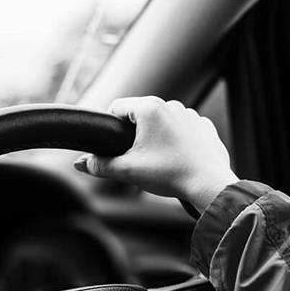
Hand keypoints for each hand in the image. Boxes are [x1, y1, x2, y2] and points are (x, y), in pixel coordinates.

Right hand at [74, 96, 237, 211]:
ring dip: (156, 136)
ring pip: (163, 121)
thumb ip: (100, 165)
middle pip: (140, 114)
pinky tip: (178, 158)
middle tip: (135, 157)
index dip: (110, 125)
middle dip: (134, 133)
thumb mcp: (128, 171)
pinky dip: (178, 141)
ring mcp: (190, 114)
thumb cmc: (170, 174)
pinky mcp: (204, 127)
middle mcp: (171, 105)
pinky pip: (183, 129)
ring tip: (158, 160)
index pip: (117, 107)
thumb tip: (80, 163)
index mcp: (149, 108)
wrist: (209, 185)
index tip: (113, 144)